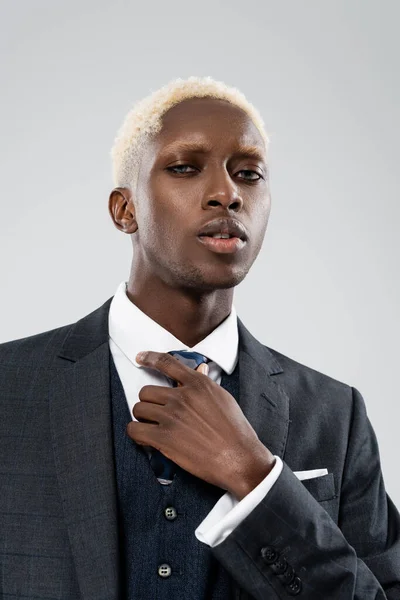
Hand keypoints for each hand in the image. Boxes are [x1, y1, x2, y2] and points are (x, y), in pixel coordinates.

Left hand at [126, 351, 274, 499]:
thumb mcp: (223, 399)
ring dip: (143, 419)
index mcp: (197, 384)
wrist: (240, 458)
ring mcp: (171, 416)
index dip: (150, 358)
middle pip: (146, 391)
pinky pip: (134, 430)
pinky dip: (136, 434)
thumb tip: (199, 369)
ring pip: (139, 409)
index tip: (140, 358)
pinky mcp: (164, 438)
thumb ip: (205, 384)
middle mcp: (182, 396)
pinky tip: (145, 439)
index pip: (167, 363)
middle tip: (157, 414)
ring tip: (153, 427)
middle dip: (149, 403)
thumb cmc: (235, 431)